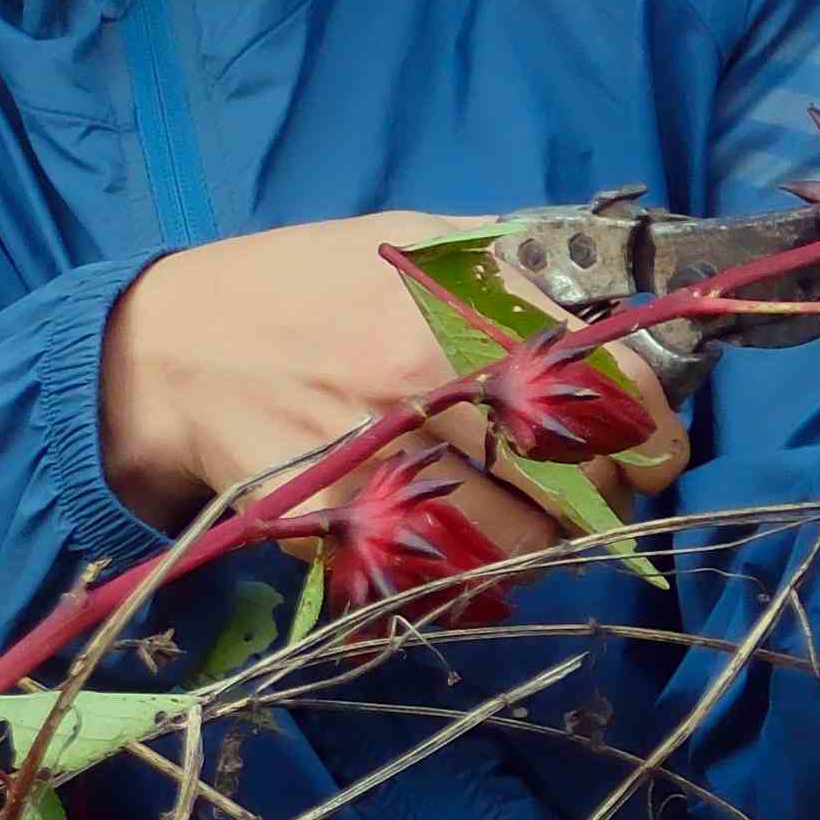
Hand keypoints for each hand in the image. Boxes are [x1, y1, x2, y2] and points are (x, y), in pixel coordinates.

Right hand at [101, 208, 691, 552]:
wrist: (163, 350)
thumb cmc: (295, 287)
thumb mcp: (405, 241)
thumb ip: (505, 265)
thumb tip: (607, 302)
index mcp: (456, 307)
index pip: (608, 388)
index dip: (654, 432)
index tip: (656, 450)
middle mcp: (423, 383)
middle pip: (575, 478)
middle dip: (602, 496)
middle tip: (593, 493)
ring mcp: (377, 459)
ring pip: (517, 542)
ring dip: (538, 545)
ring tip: (523, 524)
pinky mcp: (334, 524)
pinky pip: (439, 578)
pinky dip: (467, 579)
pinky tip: (458, 551)